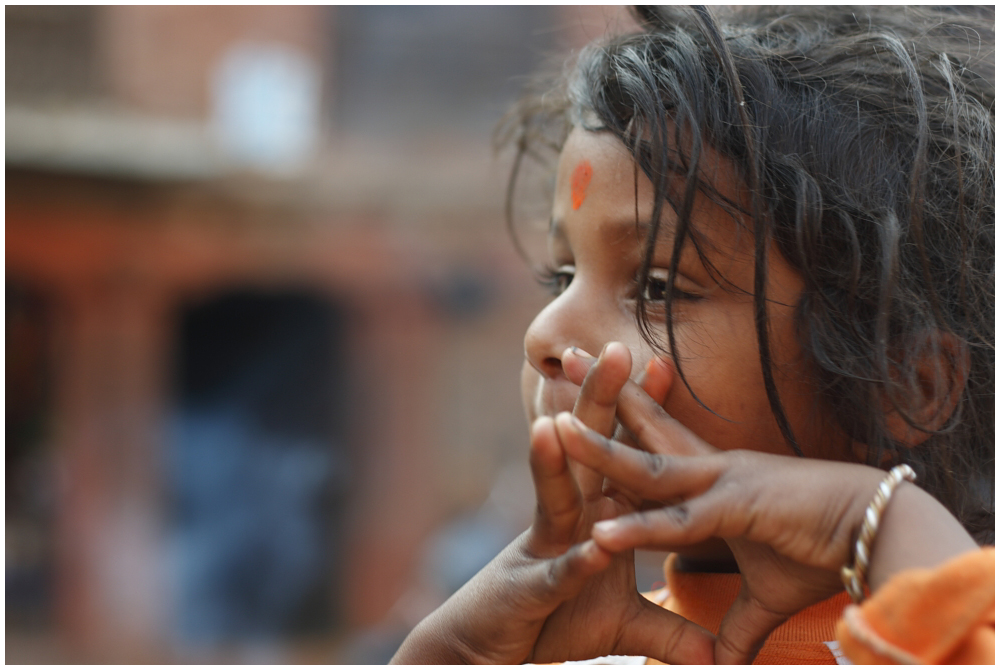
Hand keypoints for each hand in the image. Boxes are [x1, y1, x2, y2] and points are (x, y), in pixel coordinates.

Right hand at [391, 344, 713, 663]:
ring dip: (560, 462)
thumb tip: (712, 646)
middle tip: (614, 351)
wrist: (486, 656)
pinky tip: (594, 548)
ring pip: (557, 499)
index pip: (617, 454)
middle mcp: (566, 522)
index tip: (661, 366)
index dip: (637, 413)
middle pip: (586, 454)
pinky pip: (559, 576)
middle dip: (598, 403)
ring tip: (559, 422)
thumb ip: (666, 628)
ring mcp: (545, 552)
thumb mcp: (620, 626)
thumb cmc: (551, 625)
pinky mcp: (532, 594)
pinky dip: (576, 564)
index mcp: (590, 515)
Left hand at [553, 354, 977, 662]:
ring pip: (648, 465)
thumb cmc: (826, 551)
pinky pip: (679, 522)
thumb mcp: (766, 596)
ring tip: (553, 426)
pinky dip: (640, 530)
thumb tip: (721, 661)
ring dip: (600, 449)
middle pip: (643, 427)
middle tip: (561, 357)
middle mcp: (711, 469)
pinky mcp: (740, 510)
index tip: (587, 389)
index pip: (656, 437)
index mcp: (712, 477)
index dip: (622, 414)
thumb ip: (735, 625)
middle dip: (600, 396)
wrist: (883, 533)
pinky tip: (601, 535)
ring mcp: (723, 484)